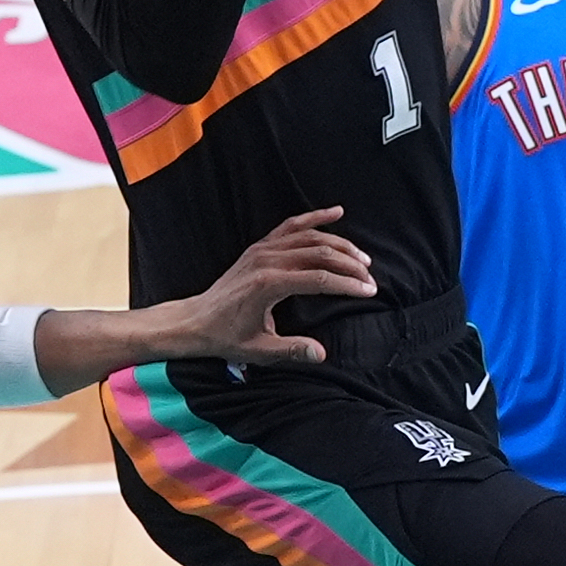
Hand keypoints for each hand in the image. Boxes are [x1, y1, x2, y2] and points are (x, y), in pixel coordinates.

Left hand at [164, 208, 376, 364]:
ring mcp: (263, 250)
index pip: (320, 278)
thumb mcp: (259, 349)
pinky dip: (314, 218)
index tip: (369, 291)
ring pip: (309, 237)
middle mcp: (267, 260)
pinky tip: (335, 212)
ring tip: (362, 257)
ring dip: (339, 244)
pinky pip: (291, 226)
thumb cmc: (226, 337)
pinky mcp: (260, 247)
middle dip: (350, 264)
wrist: (196, 321)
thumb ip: (292, 350)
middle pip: (320, 253)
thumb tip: (322, 353)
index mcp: (269, 285)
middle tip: (370, 278)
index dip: (348, 284)